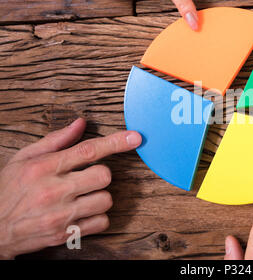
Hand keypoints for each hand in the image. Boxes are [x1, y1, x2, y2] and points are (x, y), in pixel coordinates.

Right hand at [0, 118, 141, 258]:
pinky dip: (98, 217)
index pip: (88, 151)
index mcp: (44, 168)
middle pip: (104, 176)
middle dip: (101, 175)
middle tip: (86, 178)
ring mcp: (60, 215)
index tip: (135, 137)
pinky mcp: (65, 234)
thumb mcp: (24, 158)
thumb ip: (55, 140)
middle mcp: (54, 191)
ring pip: (106, 200)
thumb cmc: (8, 190)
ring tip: (82, 197)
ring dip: (100, 196)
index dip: (116, 142)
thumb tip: (81, 123)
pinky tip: (82, 213)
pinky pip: (102, 222)